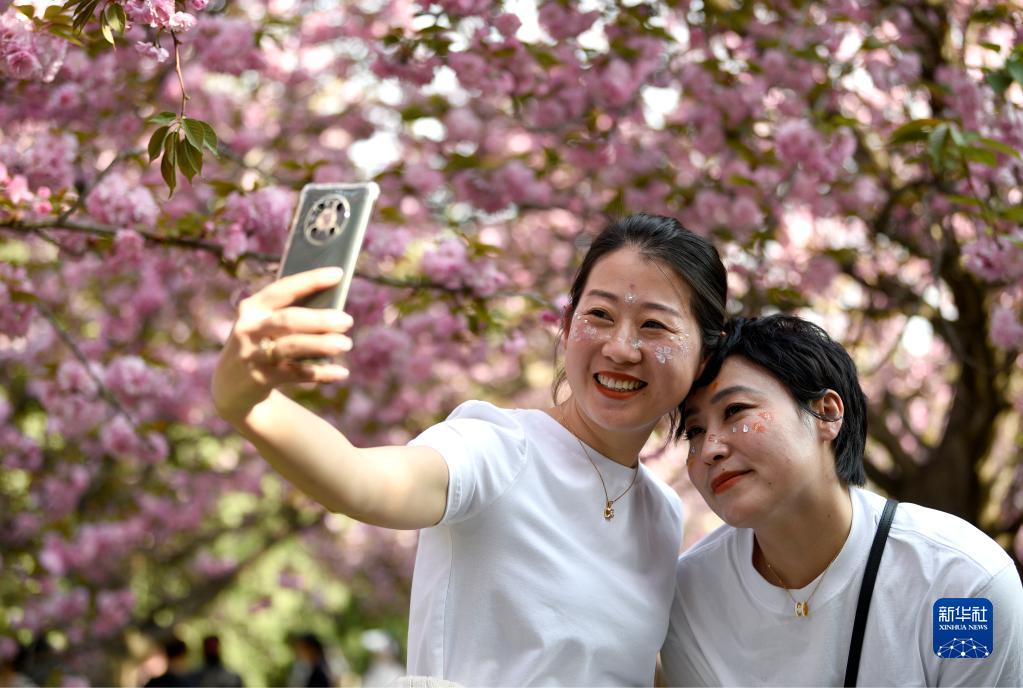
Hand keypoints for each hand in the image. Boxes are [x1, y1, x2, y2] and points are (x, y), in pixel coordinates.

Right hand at [212, 267, 353, 420]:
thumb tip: (335, 307)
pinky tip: (341, 372)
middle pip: (289, 320)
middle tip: (347, 320)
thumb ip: (291, 313)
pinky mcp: (260, 378)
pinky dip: (321, 373)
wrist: (229, 384)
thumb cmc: (260, 343)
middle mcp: (249, 328)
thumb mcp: (265, 324)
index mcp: (253, 307)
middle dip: (321, 319)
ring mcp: (253, 354)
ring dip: (322, 344)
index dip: (311, 280)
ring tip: (346, 344)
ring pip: (292, 346)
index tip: (338, 273)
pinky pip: (297, 374)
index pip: (284, 288)